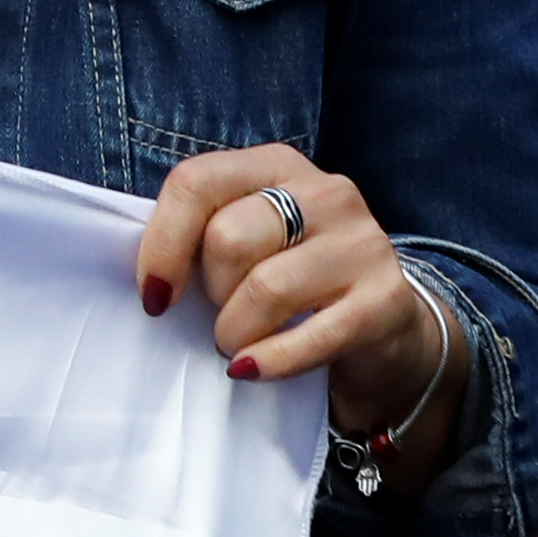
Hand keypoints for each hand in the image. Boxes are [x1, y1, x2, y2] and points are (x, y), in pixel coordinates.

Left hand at [135, 145, 454, 462]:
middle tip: (219, 315)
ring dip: (235, 331)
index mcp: (275, 165)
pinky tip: (250, 370)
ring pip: (266, 288)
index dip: (161, 244)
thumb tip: (150, 282)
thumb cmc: (288, 280)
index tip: (154, 296)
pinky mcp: (387, 299)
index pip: (196, 182)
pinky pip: (311, 335)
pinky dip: (270, 361)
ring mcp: (363, 242)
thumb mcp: (245, 242)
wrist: (381, 324)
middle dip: (210, 292)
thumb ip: (199, 238)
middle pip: (229, 238)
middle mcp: (325, 192)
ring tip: (238, 343)